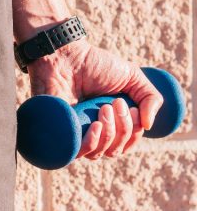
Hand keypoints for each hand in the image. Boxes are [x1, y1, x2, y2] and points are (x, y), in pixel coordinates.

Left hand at [27, 40, 163, 160]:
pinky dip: (92, 143)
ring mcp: (75, 134)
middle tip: (116, 103)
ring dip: (110, 133)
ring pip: (99, 153)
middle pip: (115, 150)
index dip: (135, 132)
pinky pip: (77, 153)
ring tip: (104, 108)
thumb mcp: (132, 77)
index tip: (133, 109)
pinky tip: (96, 126)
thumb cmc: (95, 65)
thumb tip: (148, 126)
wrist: (66, 57)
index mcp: (110, 122)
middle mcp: (92, 131)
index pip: (127, 142)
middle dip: (124, 128)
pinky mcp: (59, 133)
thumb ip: (150, 98)